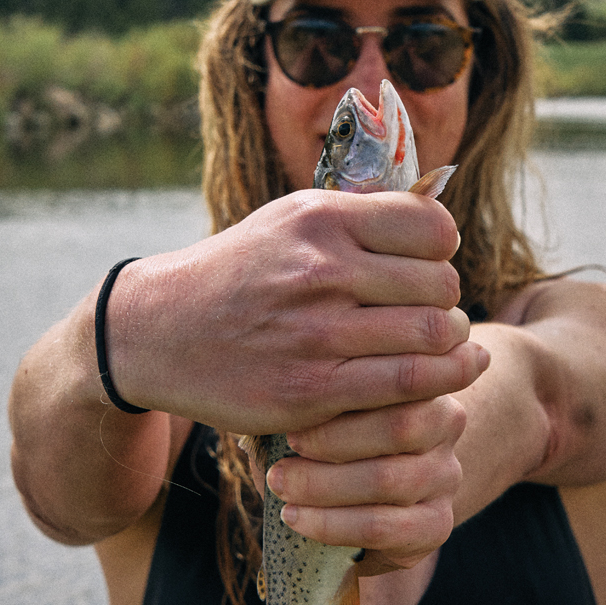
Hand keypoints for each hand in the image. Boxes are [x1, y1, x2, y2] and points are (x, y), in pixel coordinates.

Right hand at [105, 191, 488, 435]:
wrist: (159, 331)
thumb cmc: (240, 272)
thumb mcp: (289, 219)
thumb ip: (360, 216)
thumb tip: (440, 213)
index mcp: (320, 220)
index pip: (434, 228)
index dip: (442, 251)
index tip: (425, 267)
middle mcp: (320, 271)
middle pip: (441, 285)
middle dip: (446, 303)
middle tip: (431, 315)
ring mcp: (316, 334)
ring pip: (433, 336)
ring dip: (446, 346)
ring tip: (431, 347)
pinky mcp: (311, 391)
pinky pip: (405, 385)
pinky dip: (431, 384)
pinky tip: (422, 381)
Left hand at [259, 395, 468, 573]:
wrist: (358, 490)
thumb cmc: (329, 429)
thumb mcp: (324, 400)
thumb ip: (319, 387)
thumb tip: (280, 377)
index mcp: (424, 379)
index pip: (399, 377)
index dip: (345, 394)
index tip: (294, 404)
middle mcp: (446, 425)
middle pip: (400, 427)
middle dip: (333, 439)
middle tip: (287, 445)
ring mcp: (446, 477)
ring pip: (389, 480)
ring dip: (324, 484)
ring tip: (280, 483)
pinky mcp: (437, 525)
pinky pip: (384, 528)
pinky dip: (332, 524)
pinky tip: (295, 517)